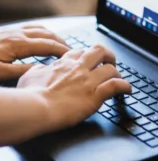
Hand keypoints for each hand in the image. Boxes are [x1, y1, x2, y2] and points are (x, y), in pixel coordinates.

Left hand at [0, 26, 69, 80]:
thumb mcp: (1, 72)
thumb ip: (22, 70)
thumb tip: (43, 69)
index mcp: (19, 44)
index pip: (48, 45)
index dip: (62, 50)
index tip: (72, 56)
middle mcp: (18, 33)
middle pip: (47, 34)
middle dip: (61, 42)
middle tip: (70, 52)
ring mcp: (12, 30)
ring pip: (40, 28)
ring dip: (52, 36)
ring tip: (58, 45)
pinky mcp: (6, 31)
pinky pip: (29, 27)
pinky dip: (41, 31)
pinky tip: (40, 38)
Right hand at [17, 45, 131, 131]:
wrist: (34, 108)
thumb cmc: (28, 96)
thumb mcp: (28, 77)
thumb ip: (38, 70)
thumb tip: (42, 68)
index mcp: (62, 64)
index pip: (79, 52)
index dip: (86, 56)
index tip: (89, 62)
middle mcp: (78, 69)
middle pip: (99, 51)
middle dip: (108, 56)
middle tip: (110, 63)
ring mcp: (88, 81)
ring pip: (111, 69)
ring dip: (117, 74)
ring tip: (118, 80)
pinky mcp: (95, 95)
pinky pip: (116, 85)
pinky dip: (125, 87)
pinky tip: (127, 90)